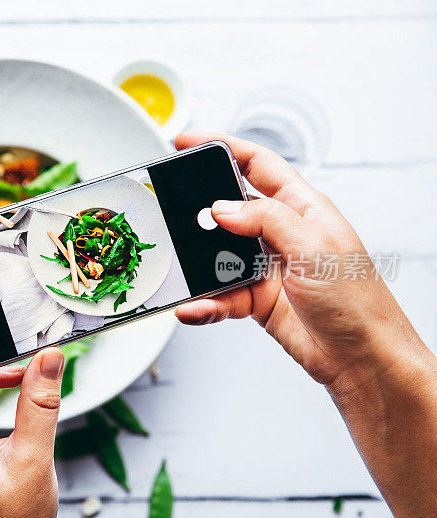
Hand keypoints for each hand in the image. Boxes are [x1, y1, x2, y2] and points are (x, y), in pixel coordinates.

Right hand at [173, 131, 423, 386]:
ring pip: (217, 255)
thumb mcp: (315, 248)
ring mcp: (266, 266)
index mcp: (302, 208)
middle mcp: (282, 233)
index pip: (257, 164)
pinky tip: (197, 307)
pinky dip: (205, 302)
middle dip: (199, 208)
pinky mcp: (255, 298)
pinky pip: (219, 294)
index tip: (188, 142)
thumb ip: (267, 220)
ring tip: (184, 270)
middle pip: (230, 207)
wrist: (362, 360)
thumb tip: (222, 207)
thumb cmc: (359, 304)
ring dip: (199, 265)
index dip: (222, 147)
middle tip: (171, 208)